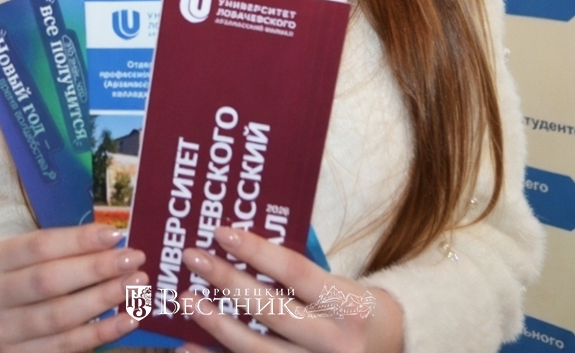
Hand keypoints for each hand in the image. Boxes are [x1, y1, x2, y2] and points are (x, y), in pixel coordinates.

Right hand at [0, 224, 146, 352]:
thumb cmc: (27, 272)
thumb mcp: (34, 254)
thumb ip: (67, 247)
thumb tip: (114, 241)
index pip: (40, 246)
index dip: (79, 240)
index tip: (116, 235)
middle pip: (49, 282)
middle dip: (96, 269)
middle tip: (134, 259)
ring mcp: (3, 333)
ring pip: (59, 317)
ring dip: (104, 299)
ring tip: (137, 284)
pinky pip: (68, 346)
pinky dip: (103, 333)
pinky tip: (129, 318)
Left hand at [177, 227, 402, 352]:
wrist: (388, 351)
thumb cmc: (352, 309)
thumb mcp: (338, 285)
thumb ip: (297, 273)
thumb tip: (240, 248)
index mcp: (346, 305)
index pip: (295, 272)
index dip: (257, 251)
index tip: (221, 233)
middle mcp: (334, 343)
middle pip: (271, 311)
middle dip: (227, 282)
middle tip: (194, 258)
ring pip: (257, 350)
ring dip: (216, 324)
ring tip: (186, 300)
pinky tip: (190, 346)